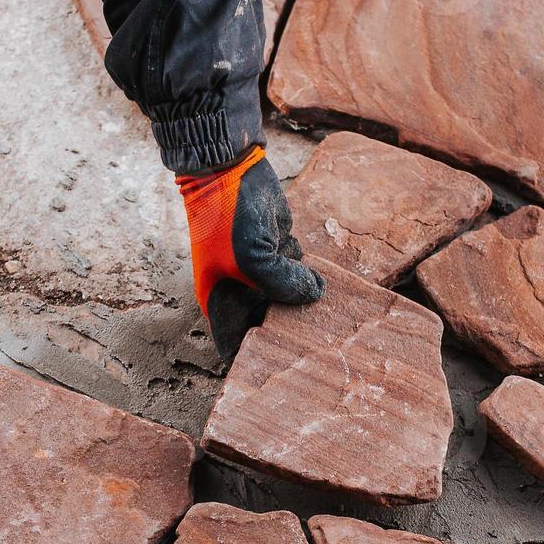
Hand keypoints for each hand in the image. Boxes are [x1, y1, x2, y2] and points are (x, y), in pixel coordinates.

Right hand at [176, 146, 325, 359]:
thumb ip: (286, 286)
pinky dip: (308, 273)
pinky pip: (300, 274)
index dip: (256, 362)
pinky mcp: (279, 253)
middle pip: (268, 328)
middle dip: (290, 332)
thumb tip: (316, 294)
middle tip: (318, 342)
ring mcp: (259, 275)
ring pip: (289, 300)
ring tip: (322, 308)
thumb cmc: (227, 220)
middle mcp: (239, 294)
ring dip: (304, 299)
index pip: (235, 348)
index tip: (285, 371)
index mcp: (220, 304)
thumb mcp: (255, 260)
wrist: (228, 172)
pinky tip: (318, 276)